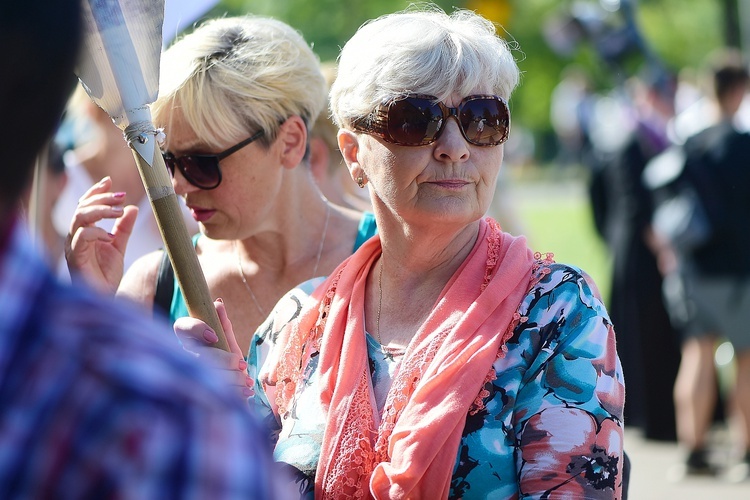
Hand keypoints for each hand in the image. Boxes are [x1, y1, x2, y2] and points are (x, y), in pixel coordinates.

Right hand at [65, 176, 137, 293]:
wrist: (104, 298)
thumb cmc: (107, 274)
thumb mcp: (119, 246)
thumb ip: (124, 227)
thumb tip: (133, 207)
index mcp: (84, 231)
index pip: (85, 205)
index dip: (95, 192)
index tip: (110, 181)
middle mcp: (75, 237)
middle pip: (82, 208)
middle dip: (101, 198)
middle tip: (121, 196)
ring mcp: (73, 247)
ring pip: (79, 218)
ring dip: (100, 211)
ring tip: (119, 212)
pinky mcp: (75, 258)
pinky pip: (81, 237)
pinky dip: (97, 232)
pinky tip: (110, 237)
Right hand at [174, 298, 253, 399]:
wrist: (232, 401)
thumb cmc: (228, 369)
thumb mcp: (228, 346)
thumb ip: (223, 326)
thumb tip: (218, 302)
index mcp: (190, 344)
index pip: (181, 327)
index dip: (196, 329)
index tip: (214, 336)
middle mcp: (184, 360)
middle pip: (198, 356)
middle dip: (224, 361)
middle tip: (242, 364)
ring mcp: (187, 380)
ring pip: (207, 375)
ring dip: (233, 378)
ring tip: (247, 381)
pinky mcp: (195, 400)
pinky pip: (215, 394)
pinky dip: (235, 393)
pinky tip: (246, 392)